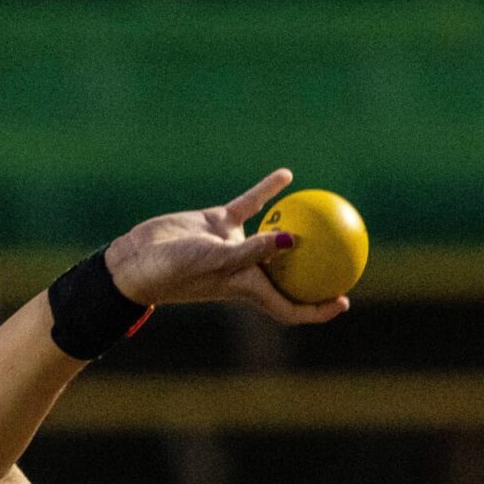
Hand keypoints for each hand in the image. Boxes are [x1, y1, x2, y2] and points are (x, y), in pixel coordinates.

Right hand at [102, 168, 349, 325]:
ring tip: (325, 211)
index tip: (344, 301)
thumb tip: (293, 240)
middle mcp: (246, 271)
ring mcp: (233, 245)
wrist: (138, 257)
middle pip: (289, 277)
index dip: (318, 309)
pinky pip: (251, 204)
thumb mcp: (218, 261)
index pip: (290, 308)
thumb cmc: (176, 269)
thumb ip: (254, 251)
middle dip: (317, 273)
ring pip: (274, 237)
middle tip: (345, 256)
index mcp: (249, 290)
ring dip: (298, 228)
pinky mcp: (219, 222)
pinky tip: (286, 174)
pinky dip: (267, 191)